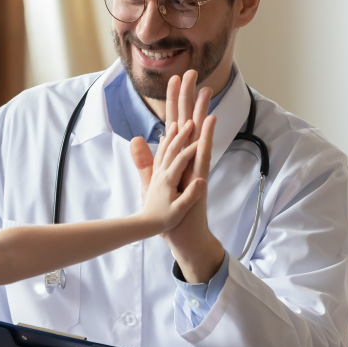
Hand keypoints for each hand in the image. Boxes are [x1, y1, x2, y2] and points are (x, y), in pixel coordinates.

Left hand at [130, 117, 205, 234]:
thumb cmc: (164, 220)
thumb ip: (190, 196)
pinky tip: (164, 139)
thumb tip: (202, 181)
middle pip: (172, 149)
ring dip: (171, 136)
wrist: (146, 225)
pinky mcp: (157, 177)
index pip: (181, 159)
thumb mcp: (179, 210)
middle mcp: (162, 174)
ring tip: (177, 123)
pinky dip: (164, 145)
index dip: (191, 148)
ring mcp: (158, 174)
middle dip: (181, 135)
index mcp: (168, 180)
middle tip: (189, 121)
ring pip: (164, 150)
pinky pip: (160, 156)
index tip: (201, 137)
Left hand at [162, 70, 224, 282]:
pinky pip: (204, 153)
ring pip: (200, 132)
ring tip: (205, 87)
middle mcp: (189, 158)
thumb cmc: (170, 212)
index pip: (174, 123)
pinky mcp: (200, 178)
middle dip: (188, 96)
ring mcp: (196, 167)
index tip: (173, 79)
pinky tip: (210, 120)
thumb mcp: (152, 181)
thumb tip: (137, 138)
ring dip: (201, 109)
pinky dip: (208, 136)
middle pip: (188, 121)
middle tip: (191, 71)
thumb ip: (145, 160)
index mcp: (176, 157)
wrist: (184, 236)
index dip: (172, 103)